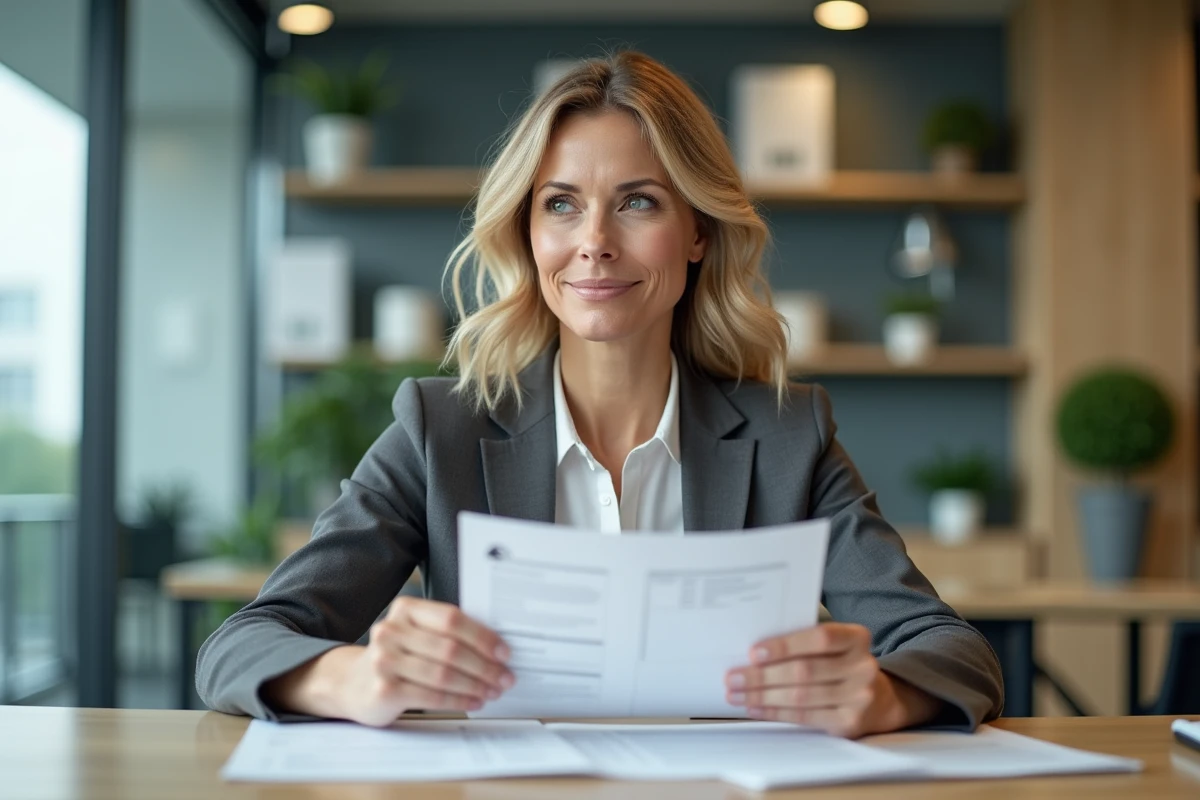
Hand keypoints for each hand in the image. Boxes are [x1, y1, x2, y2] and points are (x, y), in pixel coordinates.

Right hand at [337, 596, 514, 726]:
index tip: (504, 652)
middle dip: (485, 666)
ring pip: (444, 673)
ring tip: (492, 691)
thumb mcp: (417, 635)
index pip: (452, 619)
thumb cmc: (397, 657)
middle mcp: (391, 630)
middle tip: (504, 677)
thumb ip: (448, 634)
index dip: (483, 636)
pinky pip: (432, 695)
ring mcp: (384, 660)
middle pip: (450, 648)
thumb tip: (496, 648)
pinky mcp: (384, 689)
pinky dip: (459, 700)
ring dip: (475, 685)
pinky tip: (473, 701)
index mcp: (406, 609)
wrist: (352, 684)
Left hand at [724, 623, 937, 737]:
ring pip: (801, 697)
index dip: (786, 645)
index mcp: (857, 638)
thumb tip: (753, 652)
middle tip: (733, 676)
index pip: (820, 638)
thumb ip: (804, 643)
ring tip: (736, 694)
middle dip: (762, 675)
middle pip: (805, 671)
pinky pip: (804, 717)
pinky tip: (754, 708)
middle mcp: (863, 667)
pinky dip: (774, 712)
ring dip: (762, 696)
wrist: (879, 699)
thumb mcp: (834, 647)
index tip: (754, 652)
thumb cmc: (841, 665)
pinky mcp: (849, 723)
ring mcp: (859, 697)